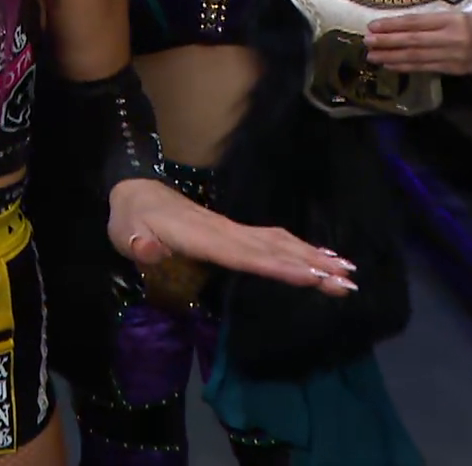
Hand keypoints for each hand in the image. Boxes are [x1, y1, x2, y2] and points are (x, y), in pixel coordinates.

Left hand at [108, 179, 359, 297]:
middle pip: (274, 250)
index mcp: (202, 237)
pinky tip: (320, 257)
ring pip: (278, 243)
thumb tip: (146, 249)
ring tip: (347, 272)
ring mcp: (232, 229)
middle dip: (311, 266)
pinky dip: (298, 247)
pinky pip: (272, 239)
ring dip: (312, 257)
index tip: (312, 276)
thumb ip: (137, 245)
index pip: (246, 256)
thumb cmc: (129, 219)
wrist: (134, 190)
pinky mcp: (234, 231)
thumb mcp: (123, 233)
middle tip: (347, 282)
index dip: (278, 266)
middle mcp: (225, 232)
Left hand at [366, 11, 471, 75]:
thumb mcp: (463, 14)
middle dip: (387, 42)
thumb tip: (403, 24)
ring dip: (391, 57)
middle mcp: (452, 38)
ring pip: (416, 57)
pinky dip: (405, 67)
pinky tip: (390, 65)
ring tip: (372, 56)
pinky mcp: (453, 70)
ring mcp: (452, 56)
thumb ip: (436, 19)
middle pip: (413, 41)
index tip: (373, 26)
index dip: (393, 25)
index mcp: (453, 20)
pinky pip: (425, 68)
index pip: (416, 22)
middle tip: (366, 41)